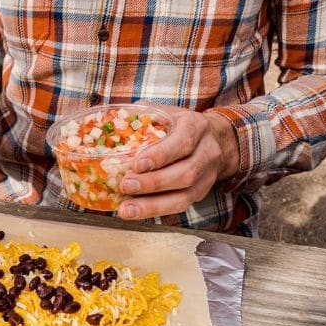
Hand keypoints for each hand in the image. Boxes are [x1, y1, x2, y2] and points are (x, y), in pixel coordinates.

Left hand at [116, 109, 239, 219]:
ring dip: (153, 205)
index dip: (161, 155)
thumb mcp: (167, 113)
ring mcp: (208, 175)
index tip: (137, 163)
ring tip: (126, 208)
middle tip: (125, 186)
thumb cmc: (180, 125)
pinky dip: (157, 211)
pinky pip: (181, 207)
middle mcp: (208, 151)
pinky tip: (136, 212)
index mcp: (197, 126)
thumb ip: (143, 115)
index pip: (184, 142)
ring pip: (185, 196)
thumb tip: (112, 121)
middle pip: (186, 173)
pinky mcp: (201, 193)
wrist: (213, 139)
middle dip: (153, 183)